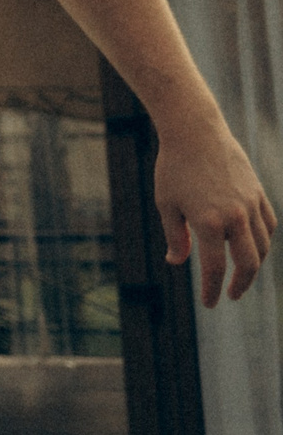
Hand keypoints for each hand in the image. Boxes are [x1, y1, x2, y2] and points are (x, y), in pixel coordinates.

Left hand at [156, 117, 275, 305]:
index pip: (214, 268)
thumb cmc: (173, 168)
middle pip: (248, 263)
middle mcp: (235, 216)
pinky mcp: (259, 193)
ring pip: (262, 246)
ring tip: (241, 275)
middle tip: (231, 295)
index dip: (212, 289)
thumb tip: (177, 263)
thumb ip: (175, 237)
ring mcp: (250, 204)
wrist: (195, 132)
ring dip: (254, 265)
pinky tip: (254, 247)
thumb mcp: (166, 204)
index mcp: (208, 222)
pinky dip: (264, 240)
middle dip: (240, 284)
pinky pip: (269, 225)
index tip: (210, 303)